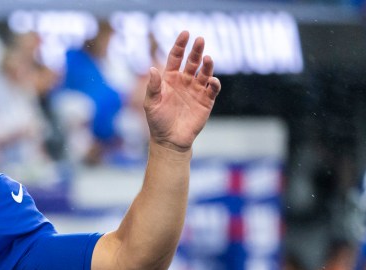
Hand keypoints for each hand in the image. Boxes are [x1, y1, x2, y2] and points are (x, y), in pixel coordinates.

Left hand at [144, 31, 220, 152]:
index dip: (180, 45)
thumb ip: (153, 86)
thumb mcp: (151, 103)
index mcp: (170, 78)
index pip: (176, 57)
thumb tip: (152, 69)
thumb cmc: (157, 121)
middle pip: (192, 61)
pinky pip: (212, 88)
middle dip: (196, 50)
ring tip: (207, 58)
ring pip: (204, 72)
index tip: (186, 33)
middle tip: (200, 40)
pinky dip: (214, 83)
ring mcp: (196, 90)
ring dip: (207, 65)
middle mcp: (185, 81)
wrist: (169, 140)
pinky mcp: (206, 100)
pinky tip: (211, 80)